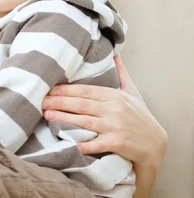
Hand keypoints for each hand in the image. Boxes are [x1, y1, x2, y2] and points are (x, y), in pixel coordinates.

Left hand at [42, 55, 166, 167]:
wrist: (155, 144)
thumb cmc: (141, 116)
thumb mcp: (133, 92)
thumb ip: (121, 73)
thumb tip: (115, 52)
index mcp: (115, 96)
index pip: (86, 91)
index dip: (66, 90)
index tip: (49, 88)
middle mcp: (114, 110)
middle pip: (81, 104)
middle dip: (59, 102)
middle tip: (41, 100)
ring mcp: (115, 127)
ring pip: (84, 121)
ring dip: (63, 118)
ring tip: (46, 115)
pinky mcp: (117, 143)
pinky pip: (96, 143)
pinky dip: (83, 144)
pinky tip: (68, 143)